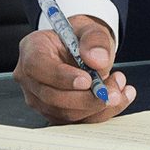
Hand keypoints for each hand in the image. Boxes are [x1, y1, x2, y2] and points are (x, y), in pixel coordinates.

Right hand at [13, 14, 134, 123]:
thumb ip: (95, 40)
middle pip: (52, 96)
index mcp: (32, 49)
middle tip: (113, 91)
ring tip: (119, 90)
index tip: (88, 80)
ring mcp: (40, 99)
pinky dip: (100, 113)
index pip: (38, 67)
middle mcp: (30, 78)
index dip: (62, 77)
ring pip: (65, 113)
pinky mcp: (54, 114)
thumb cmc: (80, 39)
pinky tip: (119, 99)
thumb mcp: (90, 29)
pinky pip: (77, 121)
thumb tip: (97, 60)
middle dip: (87, 98)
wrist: (82, 51)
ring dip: (96, 106)